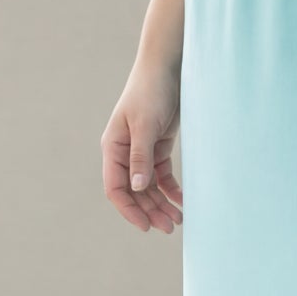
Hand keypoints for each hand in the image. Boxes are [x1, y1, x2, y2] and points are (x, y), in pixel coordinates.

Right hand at [101, 59, 184, 233]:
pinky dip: (171, 189)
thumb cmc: (151, 92)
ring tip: (179, 220)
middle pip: (135, 192)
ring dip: (161, 204)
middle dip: (150, 211)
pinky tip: (183, 201)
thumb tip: (138, 188)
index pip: (116, 188)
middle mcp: (124, 153)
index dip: (129, 210)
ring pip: (149, 187)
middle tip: (170, 227)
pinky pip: (162, 176)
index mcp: (113, 148)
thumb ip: (140, 157)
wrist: (168, 68)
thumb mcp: (145, 125)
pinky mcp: (158, 147)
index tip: (146, 227)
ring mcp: (142, 151)